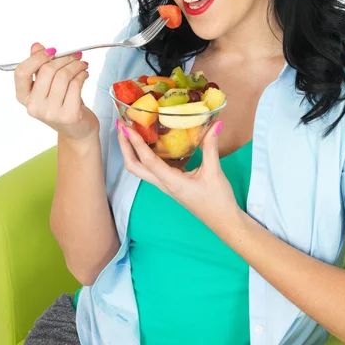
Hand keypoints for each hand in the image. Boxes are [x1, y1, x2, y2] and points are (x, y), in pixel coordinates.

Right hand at [14, 43, 99, 141]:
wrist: (77, 130)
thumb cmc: (63, 105)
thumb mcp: (48, 86)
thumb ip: (40, 66)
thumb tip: (36, 46)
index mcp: (24, 97)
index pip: (21, 72)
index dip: (37, 58)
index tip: (52, 51)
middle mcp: (34, 107)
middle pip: (47, 71)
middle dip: (65, 58)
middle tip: (75, 56)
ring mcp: (51, 113)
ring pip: (64, 76)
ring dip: (77, 65)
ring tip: (82, 65)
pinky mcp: (69, 115)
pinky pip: (76, 84)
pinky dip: (83, 75)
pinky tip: (85, 75)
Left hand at [116, 119, 240, 228]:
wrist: (223, 221)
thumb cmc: (217, 200)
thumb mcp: (214, 171)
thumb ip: (211, 146)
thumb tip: (215, 124)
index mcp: (171, 182)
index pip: (148, 160)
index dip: (136, 143)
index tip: (126, 127)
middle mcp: (164, 184)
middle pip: (135, 167)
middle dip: (125, 147)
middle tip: (121, 126)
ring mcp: (165, 185)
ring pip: (141, 169)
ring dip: (132, 151)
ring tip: (131, 132)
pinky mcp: (170, 185)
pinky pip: (152, 169)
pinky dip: (145, 155)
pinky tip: (151, 144)